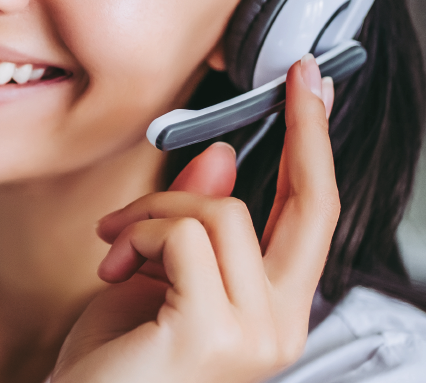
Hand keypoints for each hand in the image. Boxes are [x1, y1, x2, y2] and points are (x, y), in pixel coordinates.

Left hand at [53, 55, 339, 382]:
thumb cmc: (108, 364)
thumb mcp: (153, 275)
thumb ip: (192, 224)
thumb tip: (224, 158)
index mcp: (274, 313)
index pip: (314, 219)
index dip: (317, 146)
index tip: (311, 84)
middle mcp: (280, 328)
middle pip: (313, 206)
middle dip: (306, 129)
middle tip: (293, 72)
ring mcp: (254, 335)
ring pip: (222, 210)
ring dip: (152, 210)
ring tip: (114, 249)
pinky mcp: (213, 332)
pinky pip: (182, 233)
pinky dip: (138, 233)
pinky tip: (111, 269)